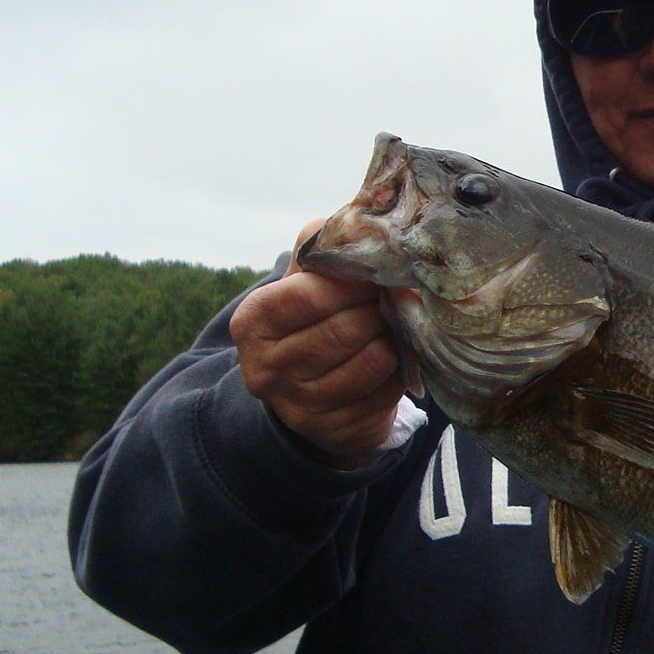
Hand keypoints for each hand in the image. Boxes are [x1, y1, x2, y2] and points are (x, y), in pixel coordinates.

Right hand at [229, 218, 404, 467]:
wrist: (310, 389)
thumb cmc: (314, 317)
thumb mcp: (306, 276)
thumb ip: (323, 243)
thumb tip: (361, 223)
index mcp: (252, 321)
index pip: (309, 293)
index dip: (352, 280)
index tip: (377, 273)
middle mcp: (265, 368)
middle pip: (345, 329)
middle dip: (380, 309)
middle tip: (396, 298)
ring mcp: (298, 406)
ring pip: (370, 361)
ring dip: (395, 338)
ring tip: (394, 325)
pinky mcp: (333, 430)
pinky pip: (385, 392)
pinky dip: (400, 371)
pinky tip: (395, 359)